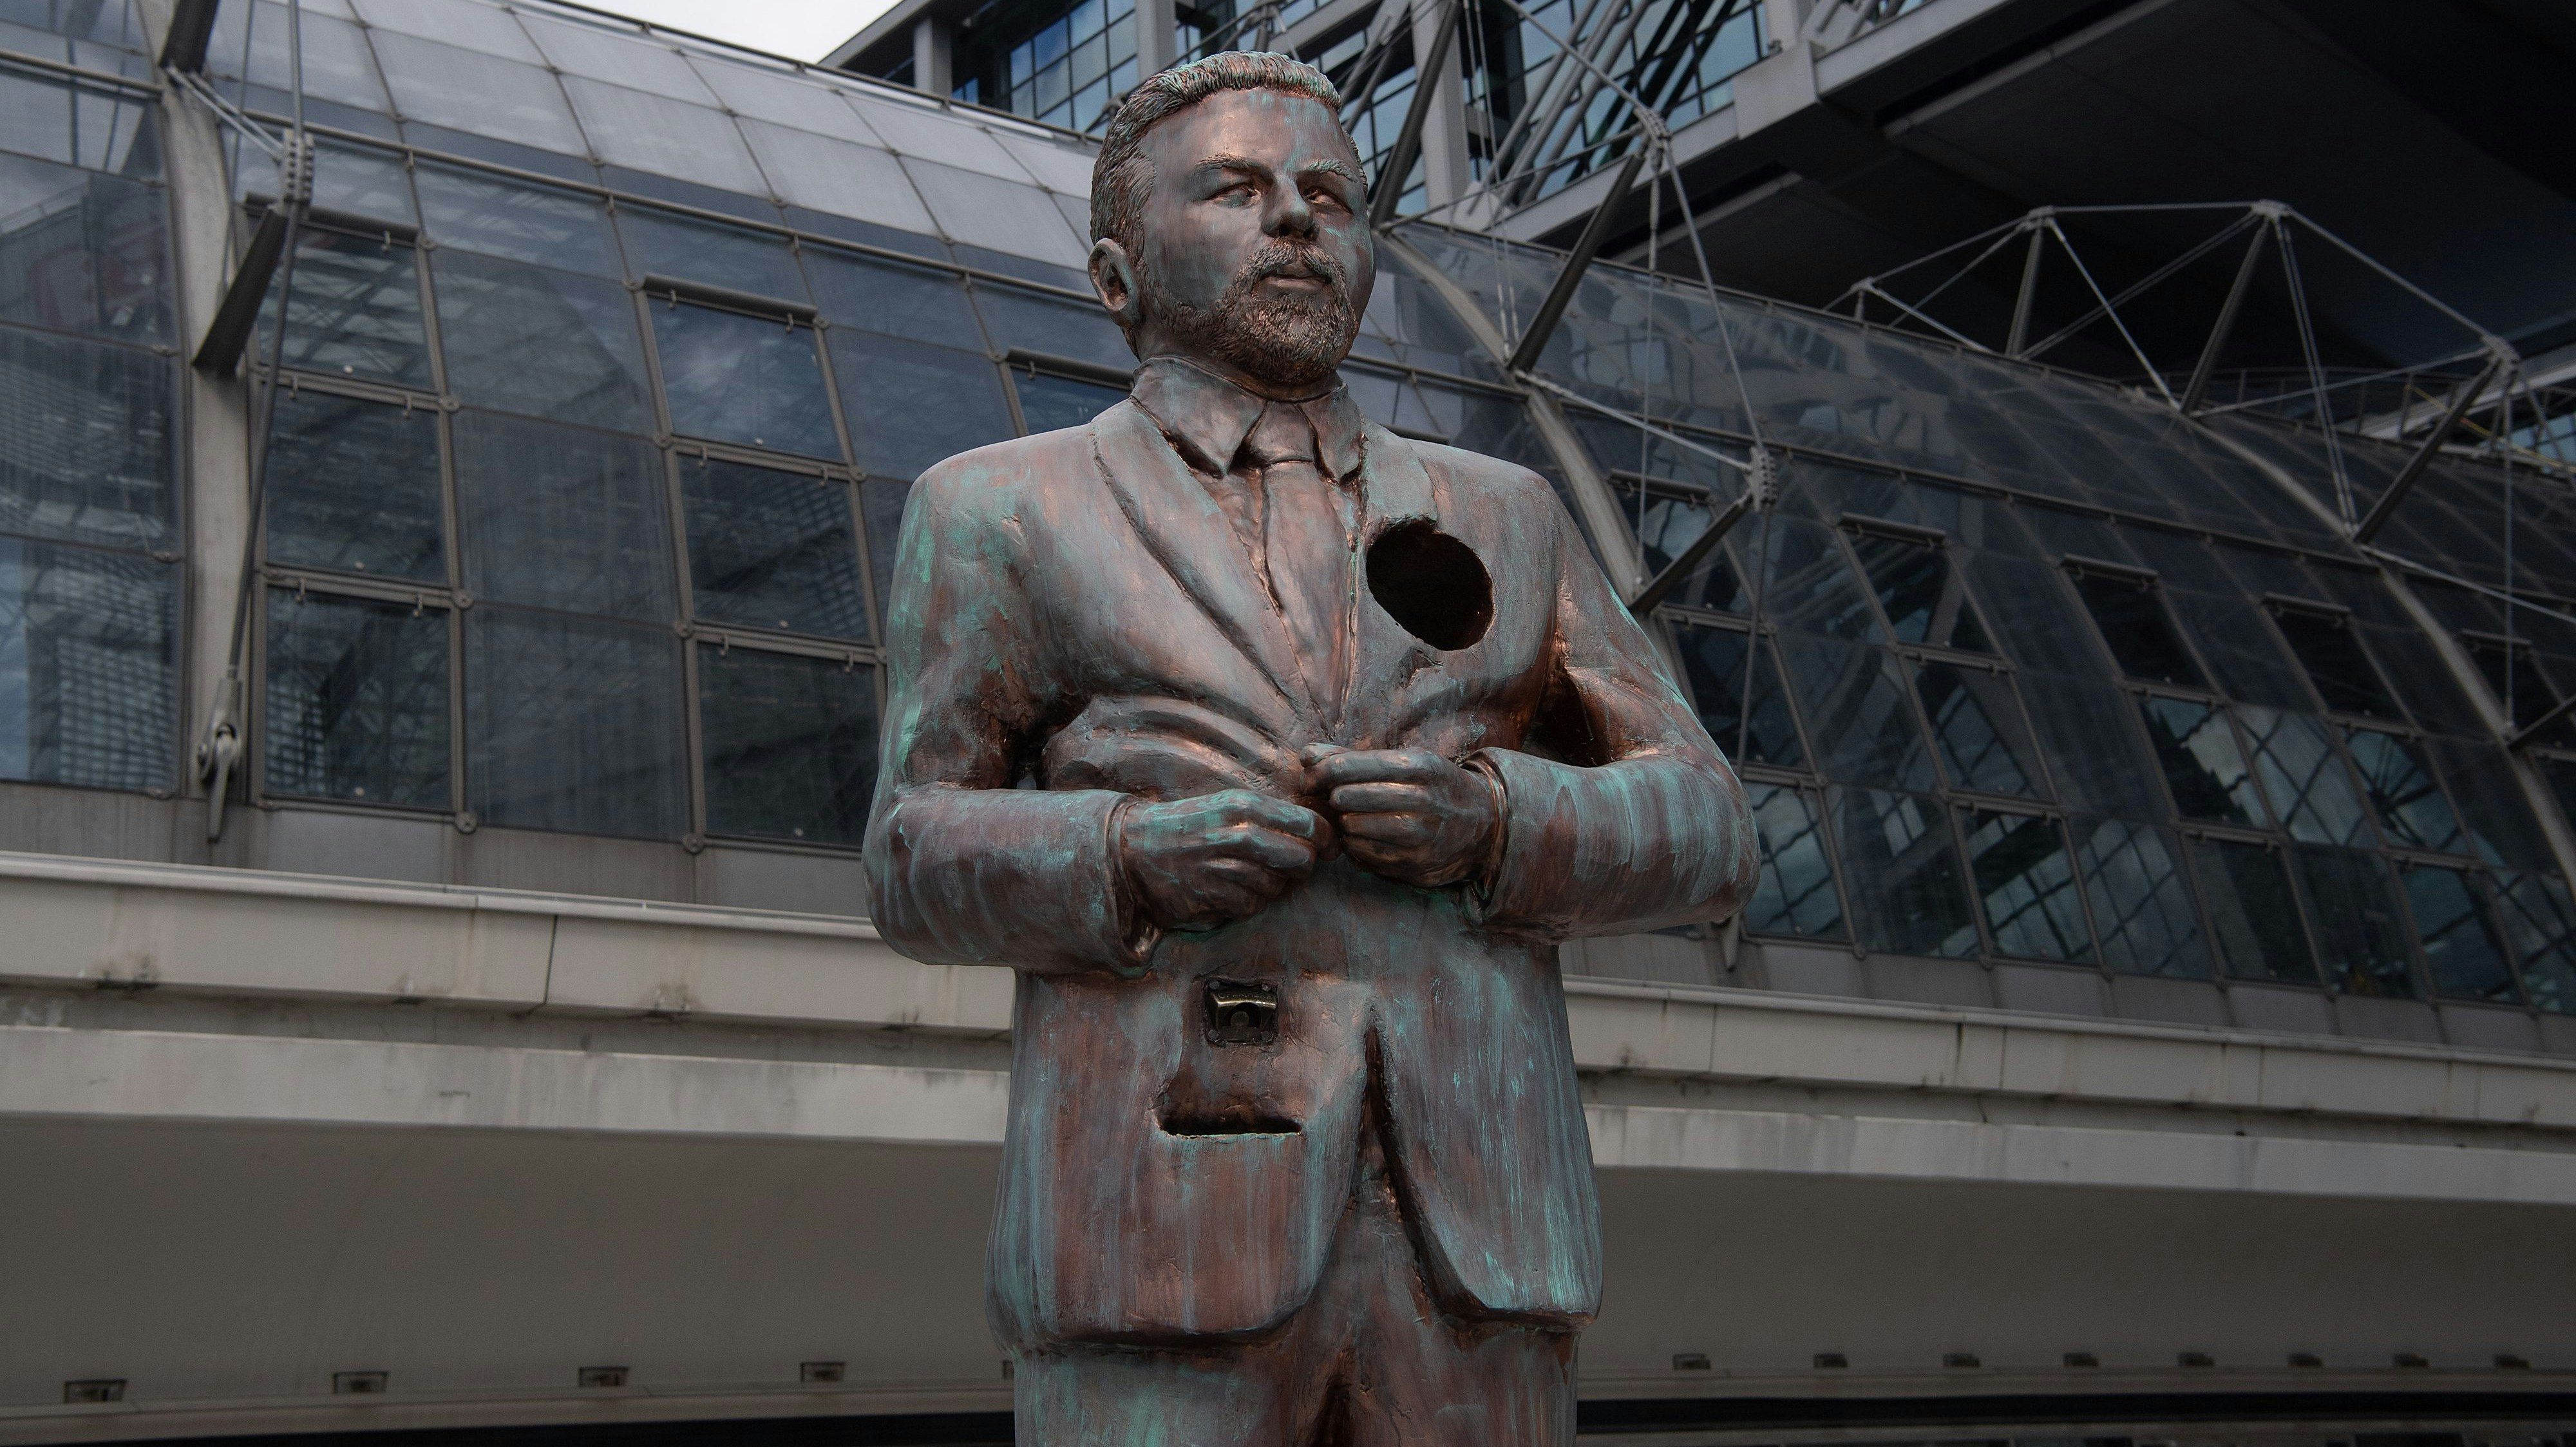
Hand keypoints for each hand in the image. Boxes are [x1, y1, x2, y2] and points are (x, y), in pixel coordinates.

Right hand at [1118, 790, 1324, 932]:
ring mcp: (1224, 868)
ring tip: (1241, 873)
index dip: (1326, 840)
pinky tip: (1224, 888)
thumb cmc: (1189, 825)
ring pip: (1276, 887)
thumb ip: (1272, 816)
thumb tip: (1321, 835)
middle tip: (1287, 866)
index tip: (1327, 849)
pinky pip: (1249, 907)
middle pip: (1301, 859)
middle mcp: (1237, 835)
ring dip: (1267, 886)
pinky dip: (1243, 902)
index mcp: (1245, 806)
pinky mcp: (1211, 898)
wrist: (1133, 848)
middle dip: (1301, 867)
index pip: (1309, 825)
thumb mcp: (1228, 804)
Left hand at [1306, 747, 1499, 888]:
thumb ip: (1352, 758)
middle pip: (1345, 798)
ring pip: (1351, 828)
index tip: (1311, 780)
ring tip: (1357, 817)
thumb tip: (1306, 755)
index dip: (1320, 773)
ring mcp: (1419, 836)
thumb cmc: (1434, 786)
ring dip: (1346, 823)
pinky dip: (1358, 845)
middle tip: (1336, 799)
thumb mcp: (1405, 762)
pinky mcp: (1414, 865)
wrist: (1485, 825)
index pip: (1348, 767)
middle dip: (1334, 798)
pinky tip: (1370, 836)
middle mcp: (1420, 800)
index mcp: (1417, 766)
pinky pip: (1363, 853)